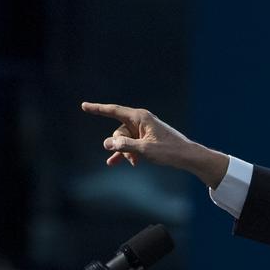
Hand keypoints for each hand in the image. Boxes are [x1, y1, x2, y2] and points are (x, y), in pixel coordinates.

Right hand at [81, 101, 228, 187]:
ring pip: (123, 140)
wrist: (186, 157)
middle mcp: (140, 121)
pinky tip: (114, 163)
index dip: (97, 109)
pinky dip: (124, 153)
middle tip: (132, 157)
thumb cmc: (168, 151)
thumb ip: (124, 146)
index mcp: (140, 117)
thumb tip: (107, 143)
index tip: (84, 106)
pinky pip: (128, 145)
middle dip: (120, 145)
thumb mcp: (145, 150)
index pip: (113, 111)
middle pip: (118, 131)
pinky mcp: (144, 139)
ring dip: (125, 153)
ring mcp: (142, 130)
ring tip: (133, 163)